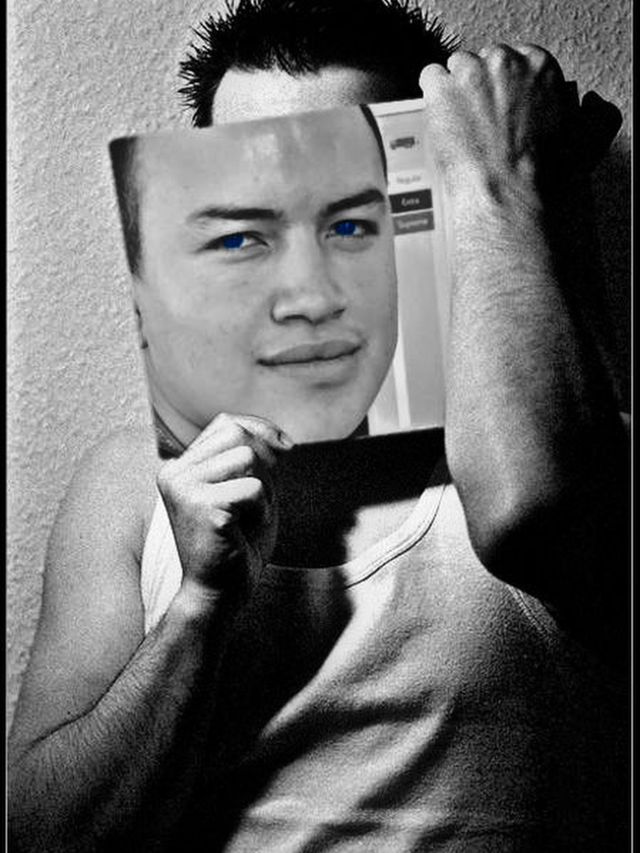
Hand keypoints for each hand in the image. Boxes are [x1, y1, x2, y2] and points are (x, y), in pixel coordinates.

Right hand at [156, 413, 292, 603]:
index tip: (287, 449)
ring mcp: (184, 488)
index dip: (262, 430)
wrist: (219, 594)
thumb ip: (254, 459)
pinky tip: (243, 533)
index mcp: (180, 466)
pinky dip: (262, 511)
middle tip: (260, 502)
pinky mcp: (202, 507)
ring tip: (248, 518)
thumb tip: (279, 437)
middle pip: (238, 434)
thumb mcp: (246, 491)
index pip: (226, 423)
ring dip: (264, 490)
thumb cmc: (237, 543)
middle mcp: (174, 472)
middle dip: (265, 463)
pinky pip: (254, 489)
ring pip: (248, 457)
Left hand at [419, 44, 620, 197]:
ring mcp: (471, 74)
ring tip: (459, 128)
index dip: (505, 88)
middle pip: (483, 62)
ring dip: (454, 94)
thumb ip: (577, 113)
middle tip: (480, 125)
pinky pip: (430, 80)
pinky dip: (432, 100)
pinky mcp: (442, 91)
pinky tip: (441, 124)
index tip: (503, 110)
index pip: (515, 60)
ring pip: (455, 69)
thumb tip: (588, 108)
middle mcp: (507, 63)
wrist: (510, 196)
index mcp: (541, 67)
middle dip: (480, 90)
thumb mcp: (578, 138)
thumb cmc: (541, 176)